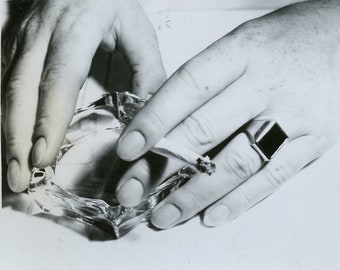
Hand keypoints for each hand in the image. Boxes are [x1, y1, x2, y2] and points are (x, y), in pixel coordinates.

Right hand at [2, 0, 165, 191]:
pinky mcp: (10, 47)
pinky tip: (9, 147)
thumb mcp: (137, 29)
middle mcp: (39, 36)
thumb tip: (153, 114)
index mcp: (75, 30)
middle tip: (21, 180)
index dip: (49, 119)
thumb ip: (148, 71)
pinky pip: (3, 87)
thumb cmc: (110, 1)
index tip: (44, 156)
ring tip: (13, 175)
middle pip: (21, 91)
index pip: (59, 79)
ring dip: (6, 136)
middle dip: (17, 139)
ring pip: (5, 92)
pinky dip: (5, 121)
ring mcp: (19, 41)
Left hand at [115, 0, 339, 228]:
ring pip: (236, 163)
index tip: (128, 148)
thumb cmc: (286, 39)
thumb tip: (161, 116)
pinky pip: (272, 178)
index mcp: (242, 52)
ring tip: (165, 214)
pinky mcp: (313, 141)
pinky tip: (210, 215)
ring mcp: (294, 116)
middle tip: (132, 190)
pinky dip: (239, 200)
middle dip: (162, 166)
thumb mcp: (241, 43)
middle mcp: (266, 84)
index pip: (188, 87)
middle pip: (205, 130)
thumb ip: (204, 79)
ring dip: (195, 194)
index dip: (154, 120)